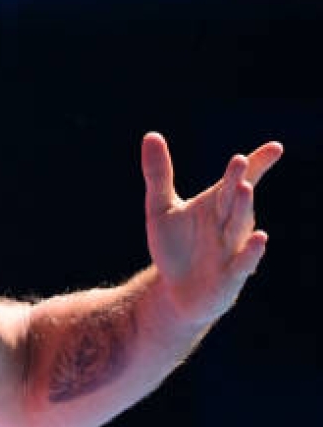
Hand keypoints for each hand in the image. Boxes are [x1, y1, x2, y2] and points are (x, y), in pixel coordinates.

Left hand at [141, 132, 282, 326]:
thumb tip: (152, 134)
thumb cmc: (175, 247)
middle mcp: (229, 224)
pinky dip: (251, 252)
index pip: (238, 180)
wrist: (175, 291)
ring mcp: (231, 250)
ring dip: (242, 208)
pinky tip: (259, 238)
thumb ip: (159, 174)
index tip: (275, 147)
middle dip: (237, 180)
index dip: (258, 164)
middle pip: (234, 200)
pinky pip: (242, 263)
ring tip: (243, 188)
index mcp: (216, 205)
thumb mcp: (160, 208)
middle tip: (239, 160)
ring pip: (239, 227)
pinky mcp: (229, 276)